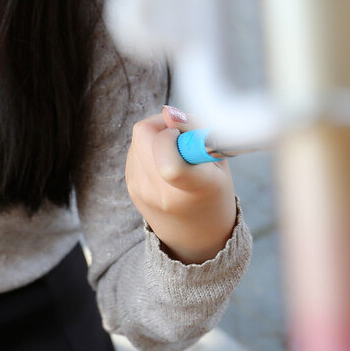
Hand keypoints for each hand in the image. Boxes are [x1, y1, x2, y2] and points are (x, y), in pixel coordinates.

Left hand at [125, 106, 236, 263]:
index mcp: (192, 188)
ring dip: (155, 134)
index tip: (185, 132)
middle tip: (181, 134)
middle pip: (144, 133)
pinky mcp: (131, 186)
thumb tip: (169, 112)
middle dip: (163, 124)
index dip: (172, 132)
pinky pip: (134, 149)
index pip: (167, 155)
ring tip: (176, 150)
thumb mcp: (219, 164)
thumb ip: (197, 134)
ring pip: (137, 137)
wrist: (195, 239)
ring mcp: (141, 190)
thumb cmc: (215, 196)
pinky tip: (164, 160)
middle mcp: (161, 191)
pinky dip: (148, 146)